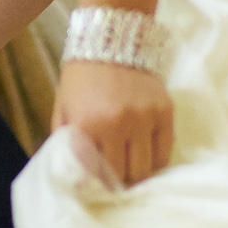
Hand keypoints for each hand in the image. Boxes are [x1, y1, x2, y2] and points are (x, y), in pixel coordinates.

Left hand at [55, 59, 172, 184]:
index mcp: (86, 125)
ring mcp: (144, 118)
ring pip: (145, 169)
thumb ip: (63, 142)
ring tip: (131, 171)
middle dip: (117, 183)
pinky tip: (147, 158)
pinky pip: (165, 152)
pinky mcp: (164, 112)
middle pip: (122, 176)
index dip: (95, 185)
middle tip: (116, 182)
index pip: (93, 174)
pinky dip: (156, 161)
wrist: (113, 39)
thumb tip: (70, 176)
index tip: (97, 187)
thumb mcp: (63, 108)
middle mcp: (116, 124)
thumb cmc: (82, 77)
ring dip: (137, 175)